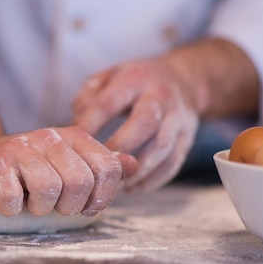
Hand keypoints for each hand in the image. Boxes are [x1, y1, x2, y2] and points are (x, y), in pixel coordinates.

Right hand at [0, 126, 136, 216]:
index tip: (86, 207)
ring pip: (48, 190)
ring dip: (38, 208)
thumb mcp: (68, 163)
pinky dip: (10, 209)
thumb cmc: (27, 168)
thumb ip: (101, 165)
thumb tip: (133, 164)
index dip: (102, 197)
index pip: (107, 168)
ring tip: (29, 203)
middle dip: (68, 205)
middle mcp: (49, 137)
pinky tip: (7, 202)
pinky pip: (12, 198)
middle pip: (79, 182)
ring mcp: (19, 148)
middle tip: (53, 206)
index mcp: (73, 137)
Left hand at [72, 59, 200, 191]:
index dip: (90, 125)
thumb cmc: (135, 81)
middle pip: (144, 124)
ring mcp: (179, 117)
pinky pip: (173, 162)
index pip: (109, 103)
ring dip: (137, 170)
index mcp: (135, 78)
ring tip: (115, 185)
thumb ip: (88, 96)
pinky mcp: (188, 137)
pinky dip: (153, 179)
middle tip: (98, 169)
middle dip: (120, 149)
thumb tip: (76, 125)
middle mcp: (161, 96)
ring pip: (162, 147)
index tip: (74, 145)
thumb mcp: (109, 76)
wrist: (184, 78)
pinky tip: (133, 188)